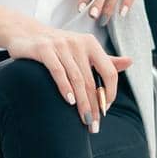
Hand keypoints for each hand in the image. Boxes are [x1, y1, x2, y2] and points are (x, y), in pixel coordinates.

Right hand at [1, 25, 133, 133]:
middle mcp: (78, 43)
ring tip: (84, 119)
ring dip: (82, 102)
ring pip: (76, 78)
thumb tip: (130, 62)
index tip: (105, 109)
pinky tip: (70, 101)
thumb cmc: (58, 45)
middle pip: (92, 80)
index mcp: (91, 43)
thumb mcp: (83, 49)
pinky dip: (65, 87)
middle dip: (94, 105)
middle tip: (94, 124)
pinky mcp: (43, 49)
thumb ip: (106, 59)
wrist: (26, 33)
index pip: (109, 71)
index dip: (110, 92)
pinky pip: (57, 71)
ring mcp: (60, 45)